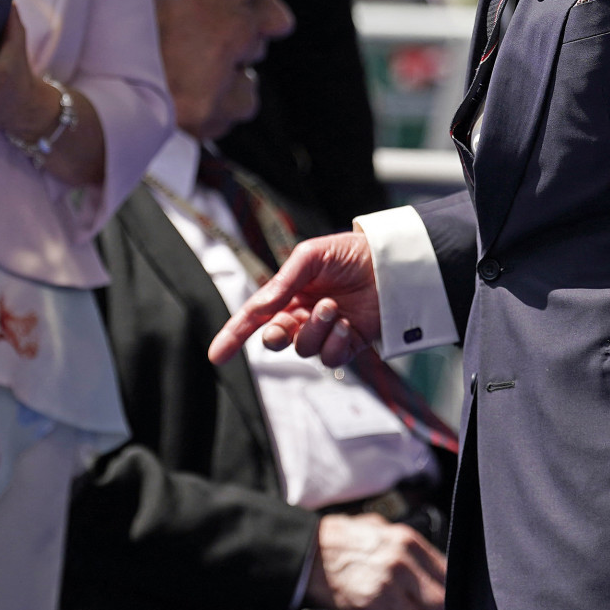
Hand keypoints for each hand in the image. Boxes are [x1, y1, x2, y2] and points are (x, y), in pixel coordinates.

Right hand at [209, 230, 380, 367]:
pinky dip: (336, 343)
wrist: (394, 262)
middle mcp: (303, 314)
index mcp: (289, 293)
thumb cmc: (351, 252)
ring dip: (315, 330)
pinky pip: (331, 357)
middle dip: (277, 335)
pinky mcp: (349, 344)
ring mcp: (326, 331)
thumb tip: (262, 307)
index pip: (255, 317)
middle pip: (277, 338)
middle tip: (285, 323)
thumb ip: (283, 281)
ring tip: (333, 307)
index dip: (233, 336)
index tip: (216, 355)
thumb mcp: (311, 256)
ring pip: (305, 348)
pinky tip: (347, 323)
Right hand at [304, 513, 446, 609]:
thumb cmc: (343, 538)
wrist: (307, 550)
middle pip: (439, 605)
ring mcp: (384, 586)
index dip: (449, 595)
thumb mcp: (380, 527)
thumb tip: (434, 567)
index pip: (448, 576)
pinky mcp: (367, 606)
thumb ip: (409, 545)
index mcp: (407, 541)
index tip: (445, 605)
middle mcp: (400, 564)